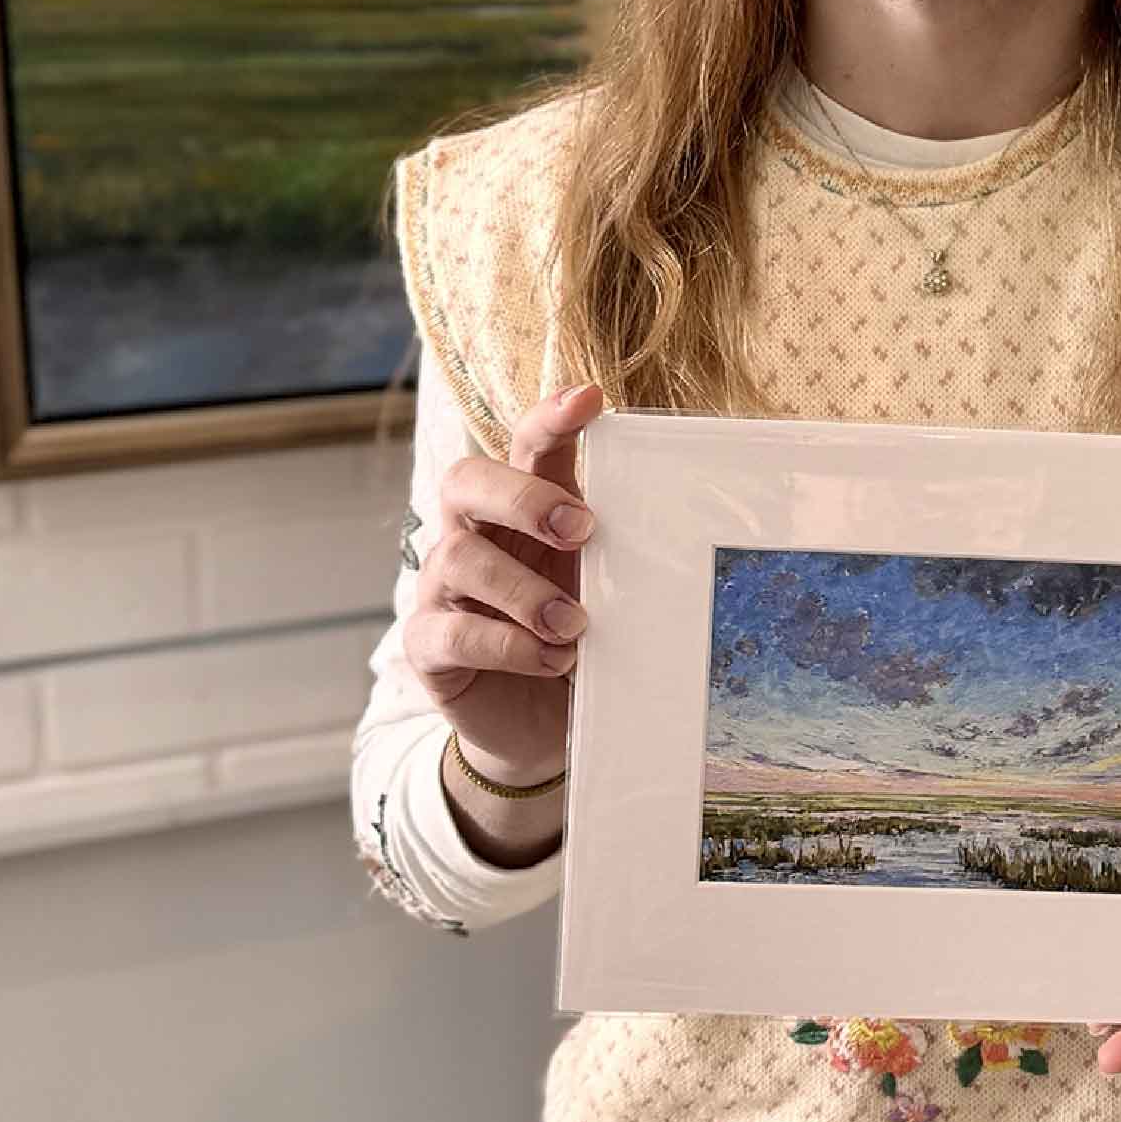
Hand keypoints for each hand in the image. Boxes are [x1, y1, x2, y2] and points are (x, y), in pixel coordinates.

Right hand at [404, 383, 602, 785]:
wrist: (544, 721)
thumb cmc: (578, 633)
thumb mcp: (605, 583)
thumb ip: (624, 546)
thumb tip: (692, 512)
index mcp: (522, 508)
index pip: (526, 444)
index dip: (551, 417)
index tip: (591, 399)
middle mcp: (473, 534)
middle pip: (465, 479)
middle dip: (523, 498)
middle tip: (582, 531)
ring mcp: (443, 588)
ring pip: (457, 556)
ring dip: (524, 589)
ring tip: (575, 625)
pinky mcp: (429, 645)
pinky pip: (450, 631)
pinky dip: (506, 644)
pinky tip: (553, 660)